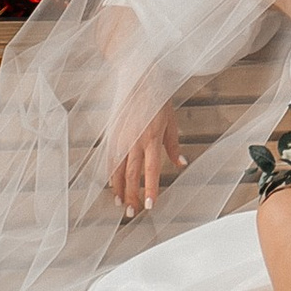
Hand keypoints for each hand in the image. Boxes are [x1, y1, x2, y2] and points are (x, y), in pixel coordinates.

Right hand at [107, 104, 184, 218]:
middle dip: (131, 196)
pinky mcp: (112, 134)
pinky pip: (109, 159)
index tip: (149, 206)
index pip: (151, 170)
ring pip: (117, 170)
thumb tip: (181, 164)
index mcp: (151, 138)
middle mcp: (134, 141)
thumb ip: (174, 145)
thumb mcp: (171, 121)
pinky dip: (110, 174)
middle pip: (131, 175)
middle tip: (132, 212)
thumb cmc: (158, 98)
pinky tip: (112, 184)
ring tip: (120, 204)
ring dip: (118, 189)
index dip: (149, 190)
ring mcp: (121, 138)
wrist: (139, 78)